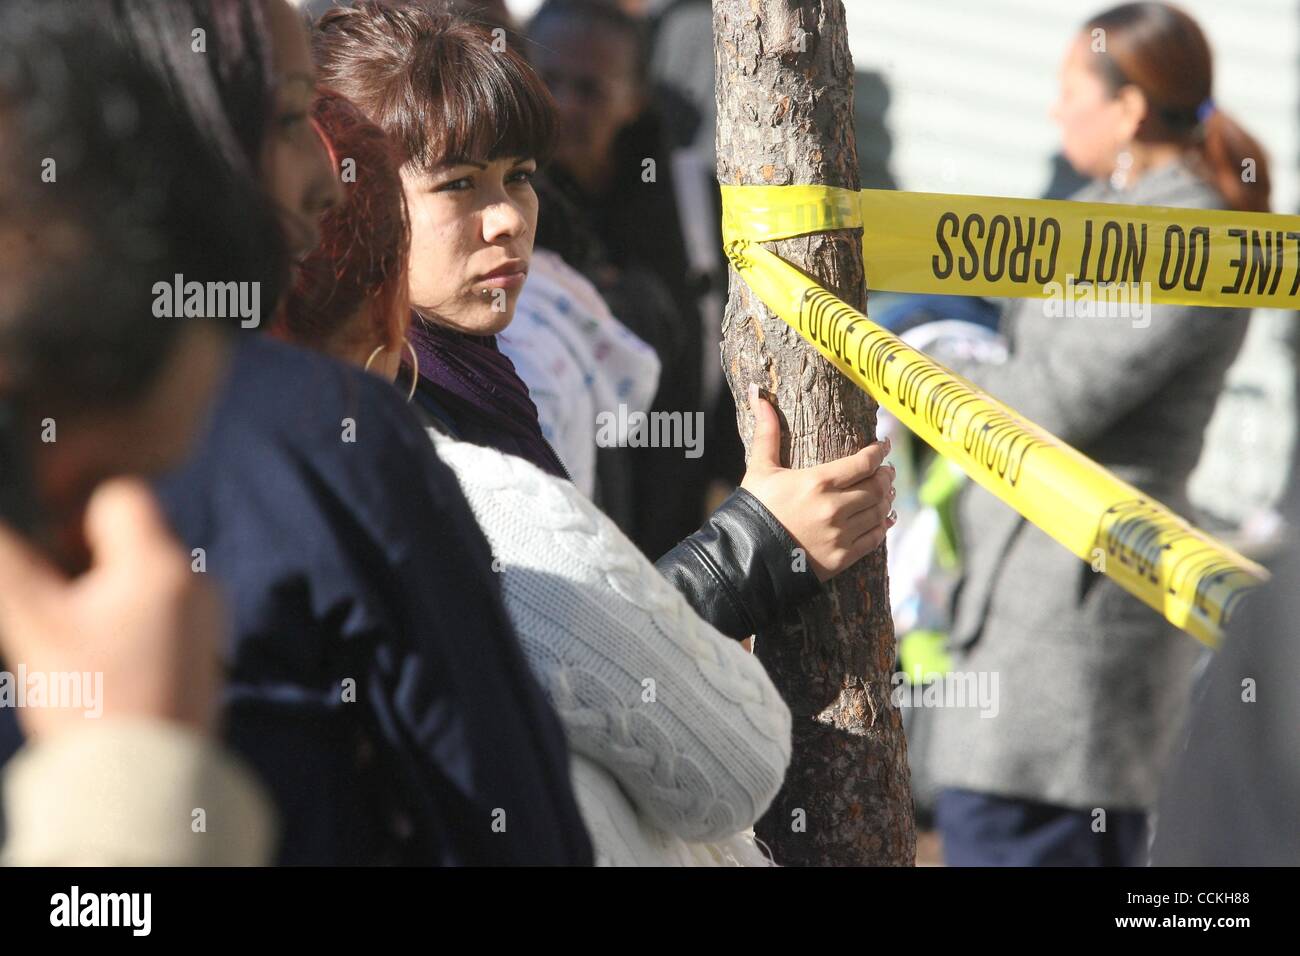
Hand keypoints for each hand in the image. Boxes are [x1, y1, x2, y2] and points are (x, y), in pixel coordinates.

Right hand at [0, 478, 223, 739]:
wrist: (146, 781)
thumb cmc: (93, 701)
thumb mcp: (35, 626)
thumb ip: (7, 563)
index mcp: (160, 563)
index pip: (121, 495)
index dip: (74, 511)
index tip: (48, 554)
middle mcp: (196, 581)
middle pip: (132, 536)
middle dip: (84, 559)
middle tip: (54, 604)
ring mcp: (207, 616)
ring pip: (143, 577)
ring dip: (103, 593)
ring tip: (76, 641)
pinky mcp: (205, 649)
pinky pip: (161, 612)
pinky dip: (128, 622)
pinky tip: (103, 664)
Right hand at [740, 384, 895, 581]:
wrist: (747, 558)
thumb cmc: (753, 509)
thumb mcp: (760, 469)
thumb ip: (767, 433)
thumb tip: (758, 395)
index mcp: (818, 481)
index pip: (863, 462)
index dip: (878, 452)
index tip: (883, 446)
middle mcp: (834, 507)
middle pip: (876, 487)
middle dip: (885, 476)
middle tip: (886, 470)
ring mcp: (840, 534)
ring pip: (878, 512)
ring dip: (886, 499)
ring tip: (885, 492)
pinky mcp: (842, 558)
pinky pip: (874, 539)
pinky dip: (883, 527)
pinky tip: (885, 519)